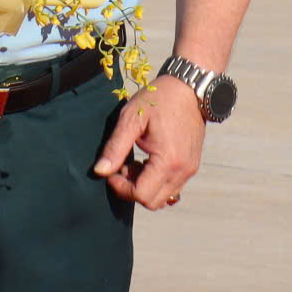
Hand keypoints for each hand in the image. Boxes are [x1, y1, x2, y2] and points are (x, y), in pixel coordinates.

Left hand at [93, 79, 204, 210]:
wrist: (189, 88)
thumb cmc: (159, 100)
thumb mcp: (131, 119)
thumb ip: (115, 148)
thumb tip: (100, 171)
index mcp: (168, 161)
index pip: (141, 195)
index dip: (121, 188)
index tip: (112, 170)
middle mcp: (183, 171)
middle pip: (153, 202)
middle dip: (133, 190)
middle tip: (123, 167)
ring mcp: (190, 169)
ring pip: (164, 197)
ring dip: (145, 186)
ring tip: (135, 162)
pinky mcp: (192, 165)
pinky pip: (172, 187)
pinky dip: (157, 181)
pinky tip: (148, 161)